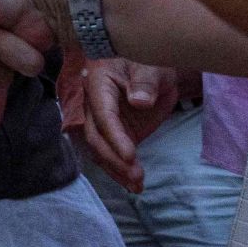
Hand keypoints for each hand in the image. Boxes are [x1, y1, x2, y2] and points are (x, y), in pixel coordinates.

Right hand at [82, 59, 179, 192]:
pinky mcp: (113, 133)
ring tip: (137, 185)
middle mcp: (92, 105)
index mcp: (98, 84)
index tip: (130, 155)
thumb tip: (139, 101)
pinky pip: (110, 154)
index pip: (102, 115)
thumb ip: (145, 83)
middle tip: (136, 175)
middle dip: (114, 159)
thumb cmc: (150, 61)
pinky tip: (133, 184)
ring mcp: (101, 121)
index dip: (114, 137)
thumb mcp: (152, 66)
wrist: (154, 70)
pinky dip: (119, 170)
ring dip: (115, 169)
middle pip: (94, 137)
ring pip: (99, 149)